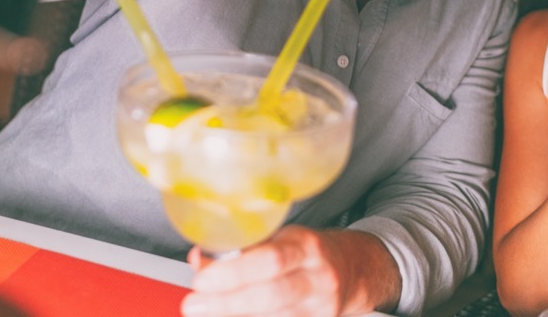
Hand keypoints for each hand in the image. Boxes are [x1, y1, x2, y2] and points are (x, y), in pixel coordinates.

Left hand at [181, 226, 397, 316]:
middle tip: (193, 304)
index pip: (272, 259)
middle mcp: (317, 278)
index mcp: (307, 246)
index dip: (235, 271)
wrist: (354, 271)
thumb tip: (200, 259)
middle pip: (272, 295)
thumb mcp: (281, 239)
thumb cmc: (310, 252)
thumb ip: (242, 248)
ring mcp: (320, 308)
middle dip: (227, 302)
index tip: (203, 278)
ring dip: (234, 315)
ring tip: (204, 311)